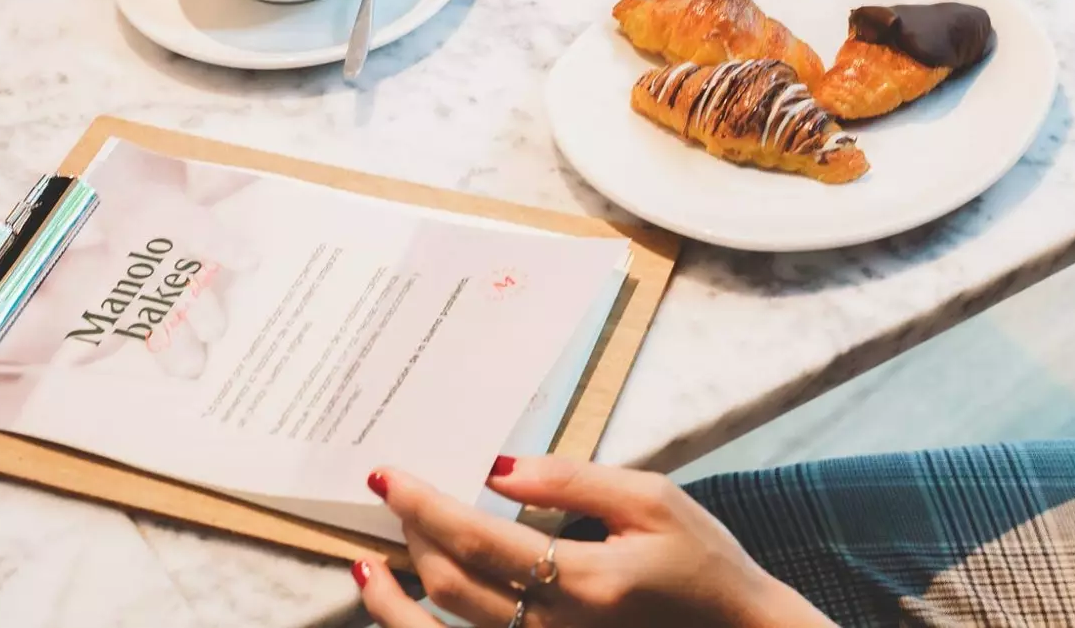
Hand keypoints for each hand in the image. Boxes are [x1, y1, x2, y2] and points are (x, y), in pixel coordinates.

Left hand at [356, 457, 835, 627]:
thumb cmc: (701, 560)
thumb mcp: (652, 499)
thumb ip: (575, 479)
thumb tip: (501, 468)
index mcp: (584, 581)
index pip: (477, 539)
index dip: (425, 505)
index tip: (389, 475)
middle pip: (449, 584)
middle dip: (410, 533)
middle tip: (393, 493)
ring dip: (397, 595)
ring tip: (374, 560)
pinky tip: (405, 605)